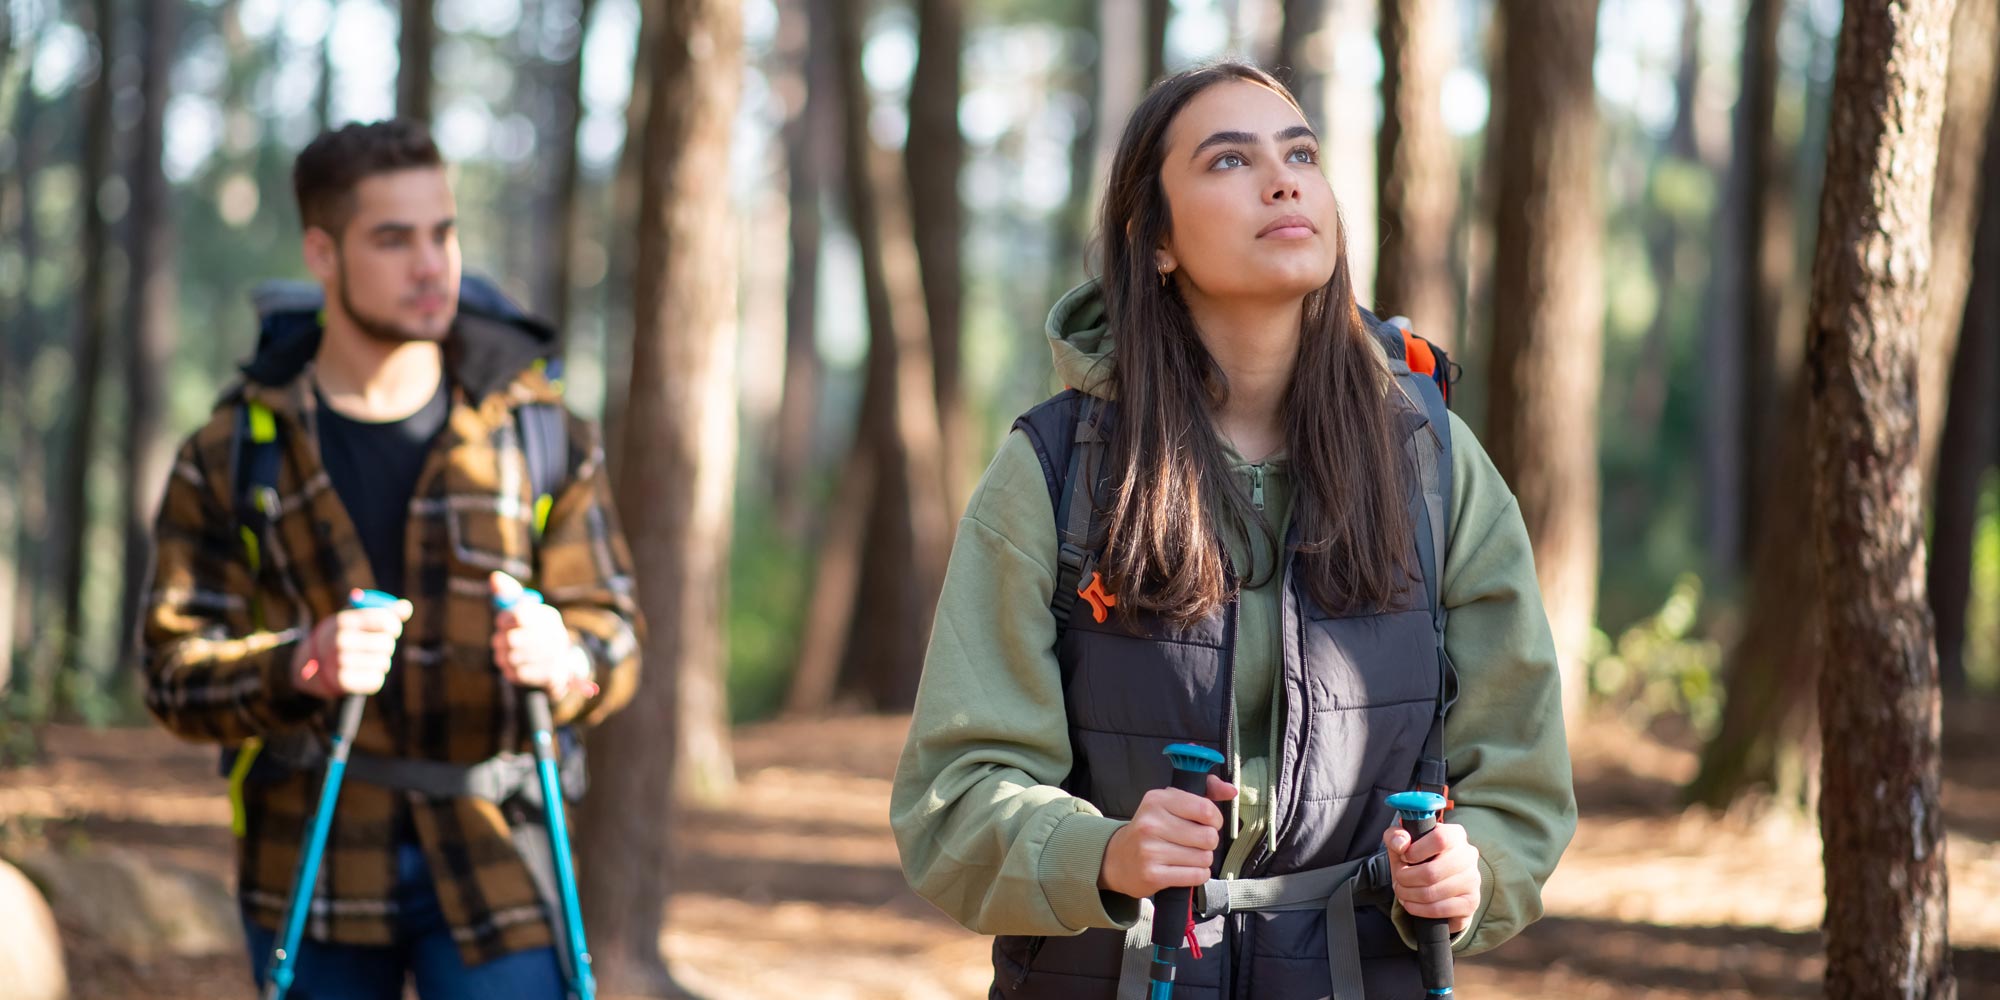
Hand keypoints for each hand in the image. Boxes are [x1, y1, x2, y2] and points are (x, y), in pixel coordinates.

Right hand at [292, 590, 412, 697]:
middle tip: (375, 646)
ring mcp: (339, 662)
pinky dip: (374, 677)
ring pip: (384, 663)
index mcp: (345, 620)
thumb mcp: (357, 617)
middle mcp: (340, 640)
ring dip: (381, 662)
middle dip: (386, 645)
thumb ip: (384, 611)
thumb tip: (406, 607)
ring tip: (366, 659)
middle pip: (387, 643)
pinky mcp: (343, 682)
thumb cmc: (343, 635)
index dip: (394, 626)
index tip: (391, 629)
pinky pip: (376, 680)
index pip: (386, 621)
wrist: (311, 663)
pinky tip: (362, 672)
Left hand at [488, 571, 580, 695]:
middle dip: (500, 640)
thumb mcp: (525, 610)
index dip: (503, 619)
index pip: (519, 615)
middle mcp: (555, 636)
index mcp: (548, 616)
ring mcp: (553, 658)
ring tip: (508, 652)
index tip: (500, 622)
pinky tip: (516, 665)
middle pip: (511, 639)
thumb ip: (508, 594)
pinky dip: (510, 669)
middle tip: (501, 640)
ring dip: (503, 655)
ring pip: (510, 657)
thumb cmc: (534, 632)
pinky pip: (515, 674)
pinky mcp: (549, 678)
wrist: (558, 663)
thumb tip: (494, 577)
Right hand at [1097, 775, 1237, 898]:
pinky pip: (1195, 876)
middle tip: (1195, 843)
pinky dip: (1196, 875)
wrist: (1117, 859)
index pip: (1206, 809)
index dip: (1215, 820)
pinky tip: (1184, 870)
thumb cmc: (1151, 829)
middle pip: (1208, 837)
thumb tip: (1230, 790)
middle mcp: (1151, 823)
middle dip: (1208, 843)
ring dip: (1201, 860)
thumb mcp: (1171, 803)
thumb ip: (1204, 793)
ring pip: (1204, 858)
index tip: (1207, 823)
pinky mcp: (1153, 874)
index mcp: (1158, 800)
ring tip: (1186, 857)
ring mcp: (1150, 850)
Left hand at [1383, 820, 1480, 933]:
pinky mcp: (1470, 903)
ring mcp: (1473, 880)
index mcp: (1455, 835)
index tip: (1404, 858)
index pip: (1440, 839)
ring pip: (1433, 893)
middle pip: (1432, 872)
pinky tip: (1411, 903)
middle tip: (1398, 880)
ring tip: (1402, 892)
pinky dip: (1418, 909)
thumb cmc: (1417, 859)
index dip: (1416, 851)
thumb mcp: (1402, 843)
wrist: (1434, 883)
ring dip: (1409, 895)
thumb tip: (1401, 844)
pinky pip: (1439, 909)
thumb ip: (1395, 836)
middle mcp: (1468, 856)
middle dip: (1406, 879)